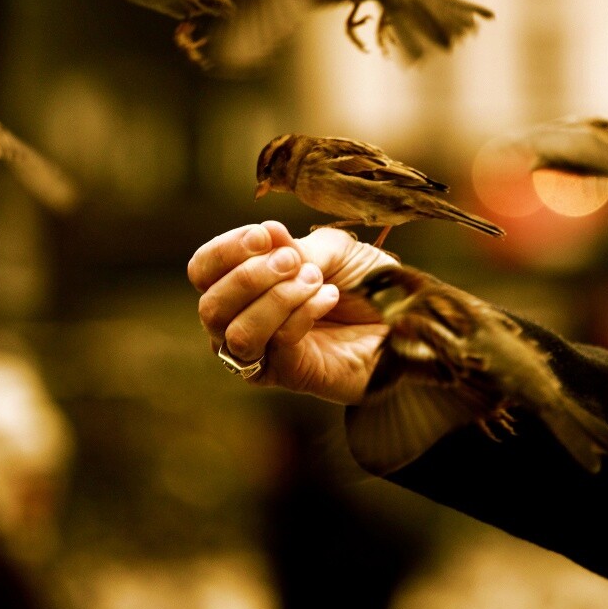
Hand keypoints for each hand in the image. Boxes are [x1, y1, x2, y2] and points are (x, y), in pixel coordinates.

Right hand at [187, 221, 397, 404]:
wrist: (403, 321)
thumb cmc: (364, 284)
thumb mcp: (333, 250)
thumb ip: (296, 247)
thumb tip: (267, 233)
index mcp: (242, 284)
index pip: (203, 269)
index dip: (226, 250)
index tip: (264, 235)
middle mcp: (240, 320)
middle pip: (211, 305)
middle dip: (250, 276)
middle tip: (294, 262)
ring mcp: (261, 353)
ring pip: (236, 332)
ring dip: (276, 298)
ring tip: (315, 281)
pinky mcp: (286, 375)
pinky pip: (276, 345)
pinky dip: (301, 314)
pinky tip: (329, 297)